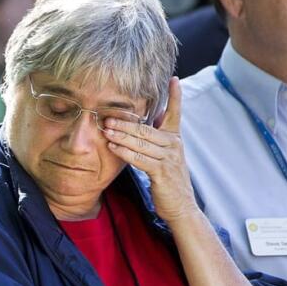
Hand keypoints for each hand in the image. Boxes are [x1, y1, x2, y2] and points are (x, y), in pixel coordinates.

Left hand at [101, 77, 197, 223]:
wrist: (181, 206)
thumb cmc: (168, 181)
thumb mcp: (165, 157)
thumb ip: (158, 139)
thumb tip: (150, 122)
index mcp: (175, 139)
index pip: (175, 113)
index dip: (174, 96)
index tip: (173, 79)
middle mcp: (174, 145)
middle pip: (146, 128)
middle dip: (126, 122)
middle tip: (108, 116)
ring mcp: (169, 158)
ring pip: (141, 142)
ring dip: (121, 136)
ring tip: (106, 130)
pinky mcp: (162, 172)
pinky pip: (140, 159)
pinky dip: (125, 152)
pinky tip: (113, 147)